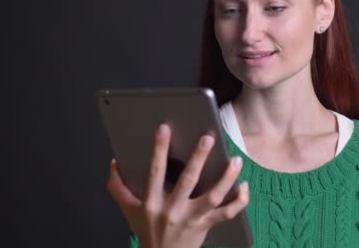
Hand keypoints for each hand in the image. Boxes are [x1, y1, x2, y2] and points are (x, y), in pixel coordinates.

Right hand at [107, 123, 248, 247]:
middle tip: (207, 138)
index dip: (158, 150)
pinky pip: (227, 213)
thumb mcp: (128, 209)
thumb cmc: (146, 230)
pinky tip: (245, 185)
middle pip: (187, 181)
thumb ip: (118, 187)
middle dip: (198, 159)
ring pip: (213, 196)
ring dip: (226, 178)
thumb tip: (114, 163)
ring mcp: (191, 218)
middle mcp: (172, 210)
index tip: (164, 128)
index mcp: (152, 202)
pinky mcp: (206, 225)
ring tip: (236, 160)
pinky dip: (239, 201)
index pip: (155, 172)